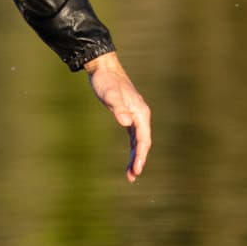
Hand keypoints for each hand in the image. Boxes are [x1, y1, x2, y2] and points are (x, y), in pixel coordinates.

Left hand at [83, 51, 151, 180]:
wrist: (103, 68)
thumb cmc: (106, 81)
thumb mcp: (109, 95)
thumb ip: (118, 108)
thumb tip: (126, 123)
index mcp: (140, 112)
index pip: (143, 139)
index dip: (141, 155)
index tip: (136, 170)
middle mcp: (141, 115)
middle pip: (143, 142)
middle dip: (139, 160)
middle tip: (132, 177)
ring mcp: (136, 115)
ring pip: (139, 140)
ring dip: (136, 156)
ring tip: (131, 174)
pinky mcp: (129, 115)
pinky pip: (134, 136)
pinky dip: (133, 147)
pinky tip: (131, 157)